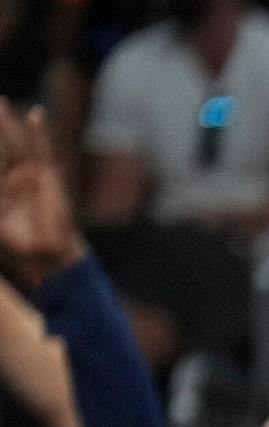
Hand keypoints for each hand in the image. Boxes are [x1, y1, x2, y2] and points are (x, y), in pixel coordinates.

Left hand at [0, 104, 79, 287]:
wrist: (50, 256)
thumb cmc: (20, 246)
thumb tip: (14, 180)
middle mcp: (10, 177)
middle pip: (0, 147)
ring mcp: (29, 175)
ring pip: (16, 144)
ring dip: (8, 123)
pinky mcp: (48, 176)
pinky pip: (43, 151)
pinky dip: (40, 134)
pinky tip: (35, 115)